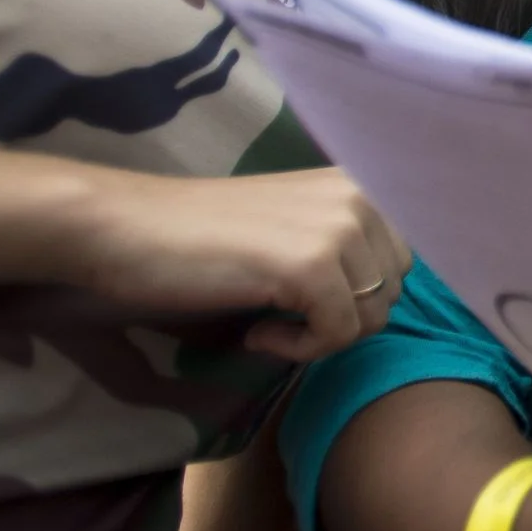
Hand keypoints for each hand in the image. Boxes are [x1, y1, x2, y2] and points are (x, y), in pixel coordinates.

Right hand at [72, 167, 409, 359]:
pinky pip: (339, 335)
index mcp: (358, 181)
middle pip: (393, 289)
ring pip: (373, 316)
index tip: (305, 298)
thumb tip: (386, 292)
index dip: (357, 293)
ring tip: (266, 319)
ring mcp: (338, 227)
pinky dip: (299, 348)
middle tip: (283, 313)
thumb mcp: (295, 225)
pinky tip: (256, 331)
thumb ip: (347, 243)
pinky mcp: (311, 266)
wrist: (128, 230)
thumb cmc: (203, 237)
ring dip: (320, 334)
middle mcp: (359, 194)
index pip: (403, 258)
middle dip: (343, 315)